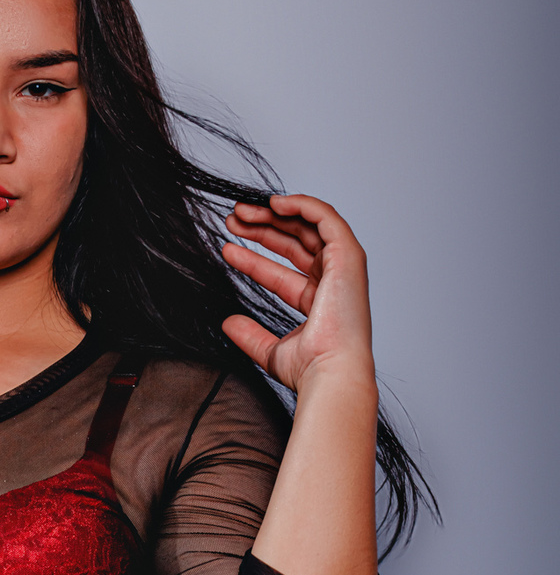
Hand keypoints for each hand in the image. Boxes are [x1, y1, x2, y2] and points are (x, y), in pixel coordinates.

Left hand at [221, 195, 374, 394]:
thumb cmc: (310, 369)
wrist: (329, 371)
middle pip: (294, 243)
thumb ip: (250, 336)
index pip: (281, 271)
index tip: (227, 247)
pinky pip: (325, 218)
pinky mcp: (348, 255)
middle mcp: (332, 281)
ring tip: (240, 212)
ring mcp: (342, 267)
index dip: (253, 257)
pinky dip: (301, 205)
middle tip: (231, 221)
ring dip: (273, 214)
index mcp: (319, 300)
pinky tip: (273, 203)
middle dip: (261, 229)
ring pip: (306, 226)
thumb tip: (228, 323)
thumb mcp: (271, 351)